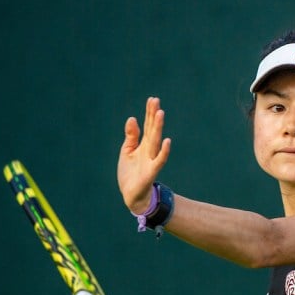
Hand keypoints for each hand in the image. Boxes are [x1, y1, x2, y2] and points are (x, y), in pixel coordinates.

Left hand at [117, 97, 171, 212]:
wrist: (132, 195)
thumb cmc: (130, 173)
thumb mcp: (127, 151)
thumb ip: (131, 136)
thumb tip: (132, 118)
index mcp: (142, 145)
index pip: (147, 126)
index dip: (149, 113)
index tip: (152, 99)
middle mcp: (149, 150)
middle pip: (152, 130)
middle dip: (153, 116)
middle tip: (156, 101)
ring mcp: (151, 160)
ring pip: (155, 141)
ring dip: (158, 127)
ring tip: (160, 113)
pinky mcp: (151, 171)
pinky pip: (159, 160)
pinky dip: (164, 151)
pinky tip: (167, 141)